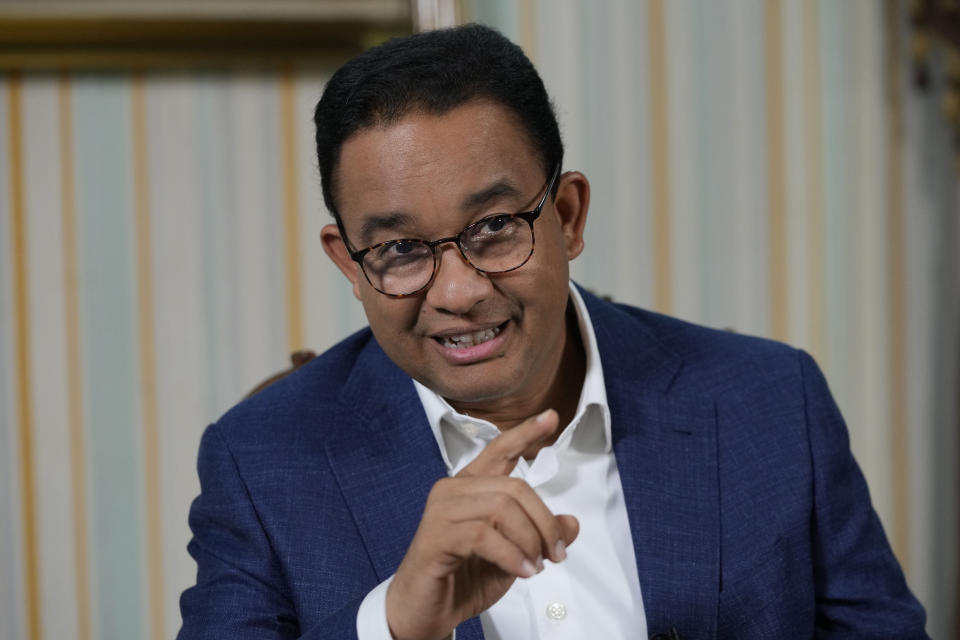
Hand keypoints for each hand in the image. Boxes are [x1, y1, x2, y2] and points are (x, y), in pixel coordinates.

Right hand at [385, 409, 579, 639]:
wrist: (423, 613)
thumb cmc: (462, 579)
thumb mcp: (514, 556)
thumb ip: (538, 536)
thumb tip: (571, 523)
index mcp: (470, 487)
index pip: (499, 450)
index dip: (525, 433)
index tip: (550, 417)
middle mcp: (452, 491)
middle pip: (514, 488)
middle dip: (544, 523)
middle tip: (556, 553)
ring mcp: (441, 512)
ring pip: (501, 509)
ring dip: (529, 541)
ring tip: (535, 566)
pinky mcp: (435, 537)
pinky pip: (484, 535)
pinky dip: (511, 555)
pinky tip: (521, 571)